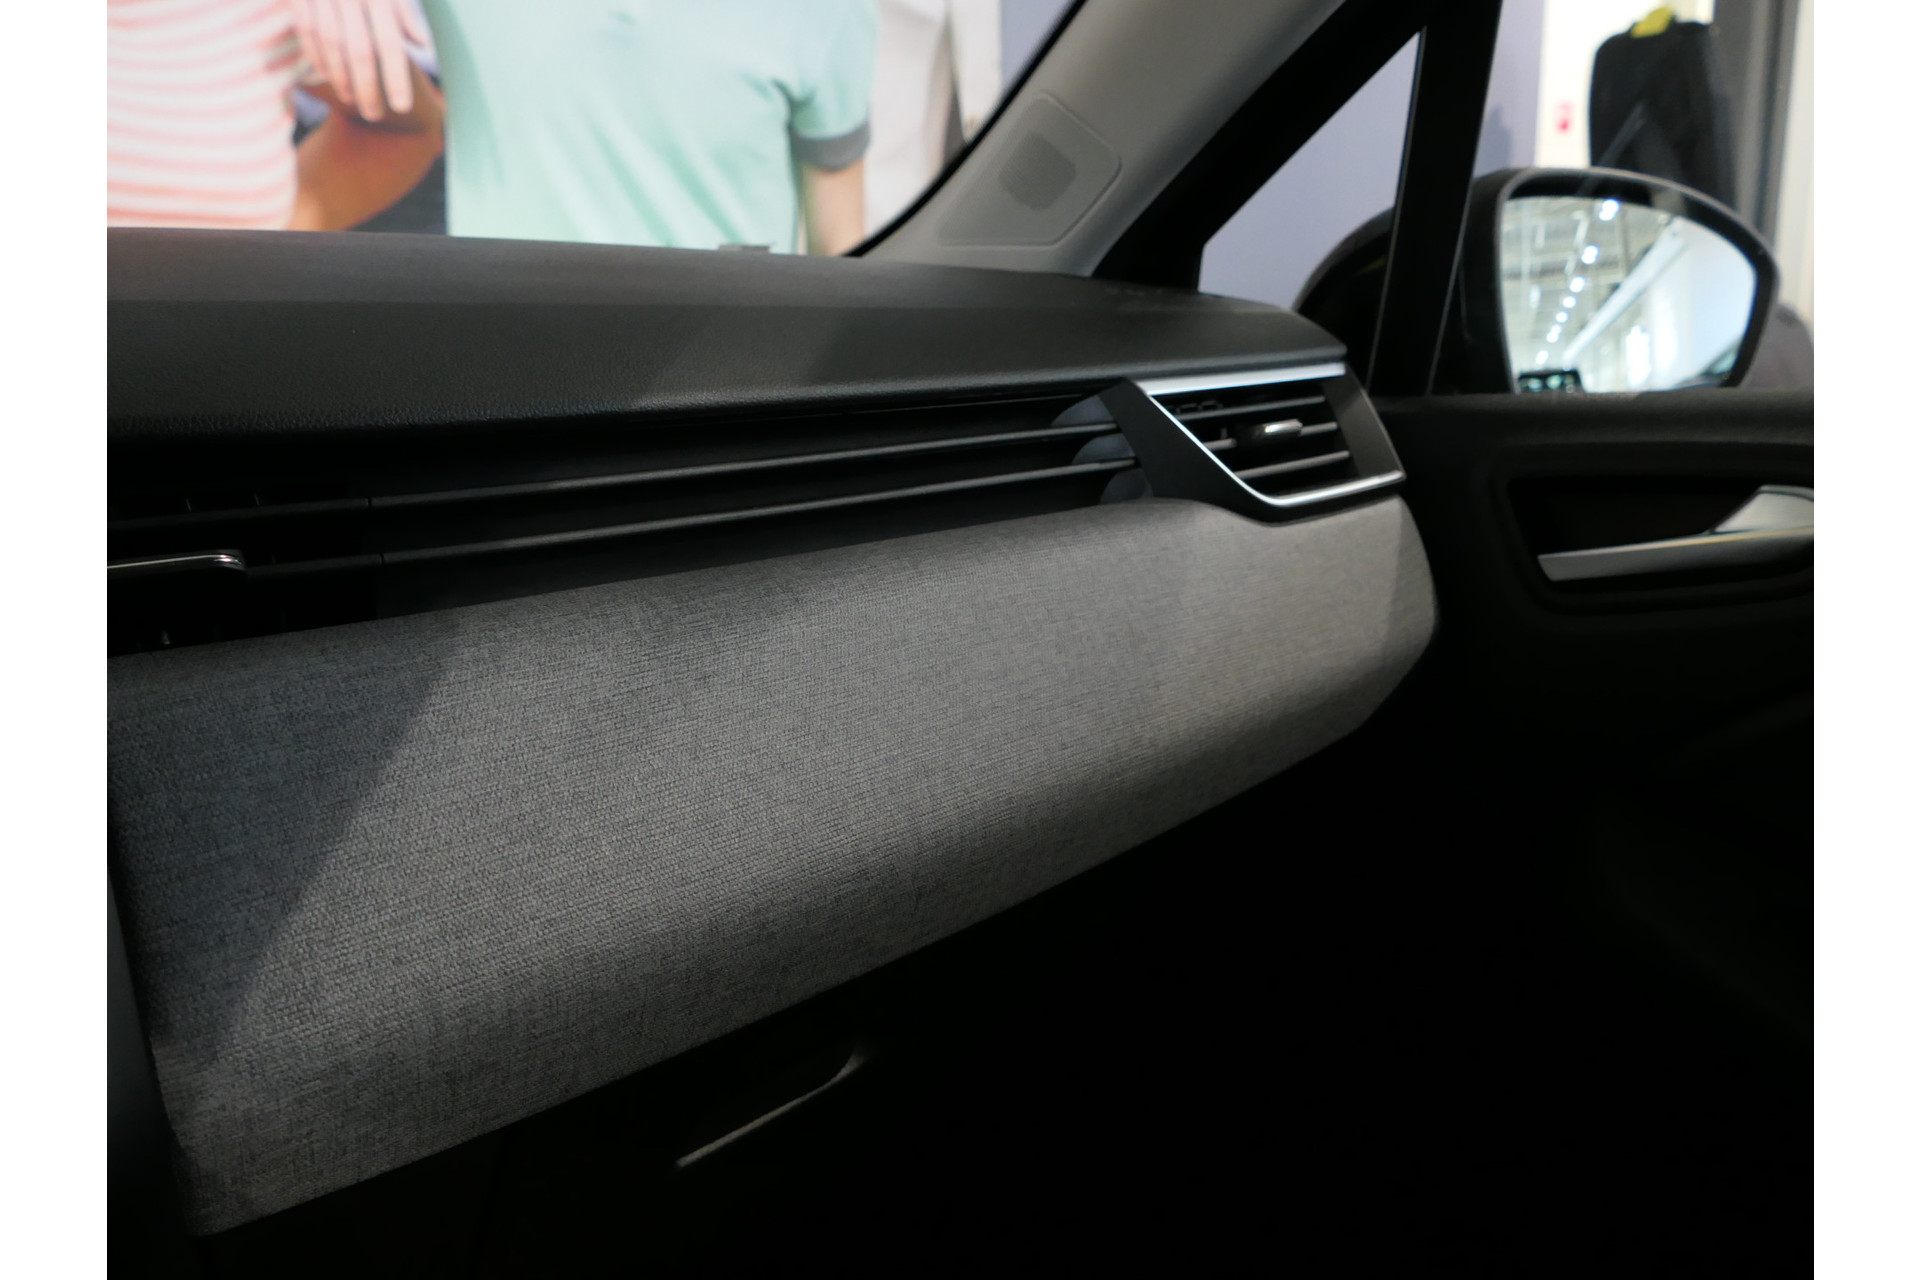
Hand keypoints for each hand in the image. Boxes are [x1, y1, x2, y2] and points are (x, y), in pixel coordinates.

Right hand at [292, 0, 431, 122]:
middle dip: (368, 88)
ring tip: (354, 100)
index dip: (396, 78)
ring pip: (331, 46)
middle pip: (359, 52)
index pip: (389, 44)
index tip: (402, 107)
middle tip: (375, 115)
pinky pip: (306, 32)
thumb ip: (402, 10)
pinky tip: (328, 77)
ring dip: (342, 79)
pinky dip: (317, 58)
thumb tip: (420, 44)